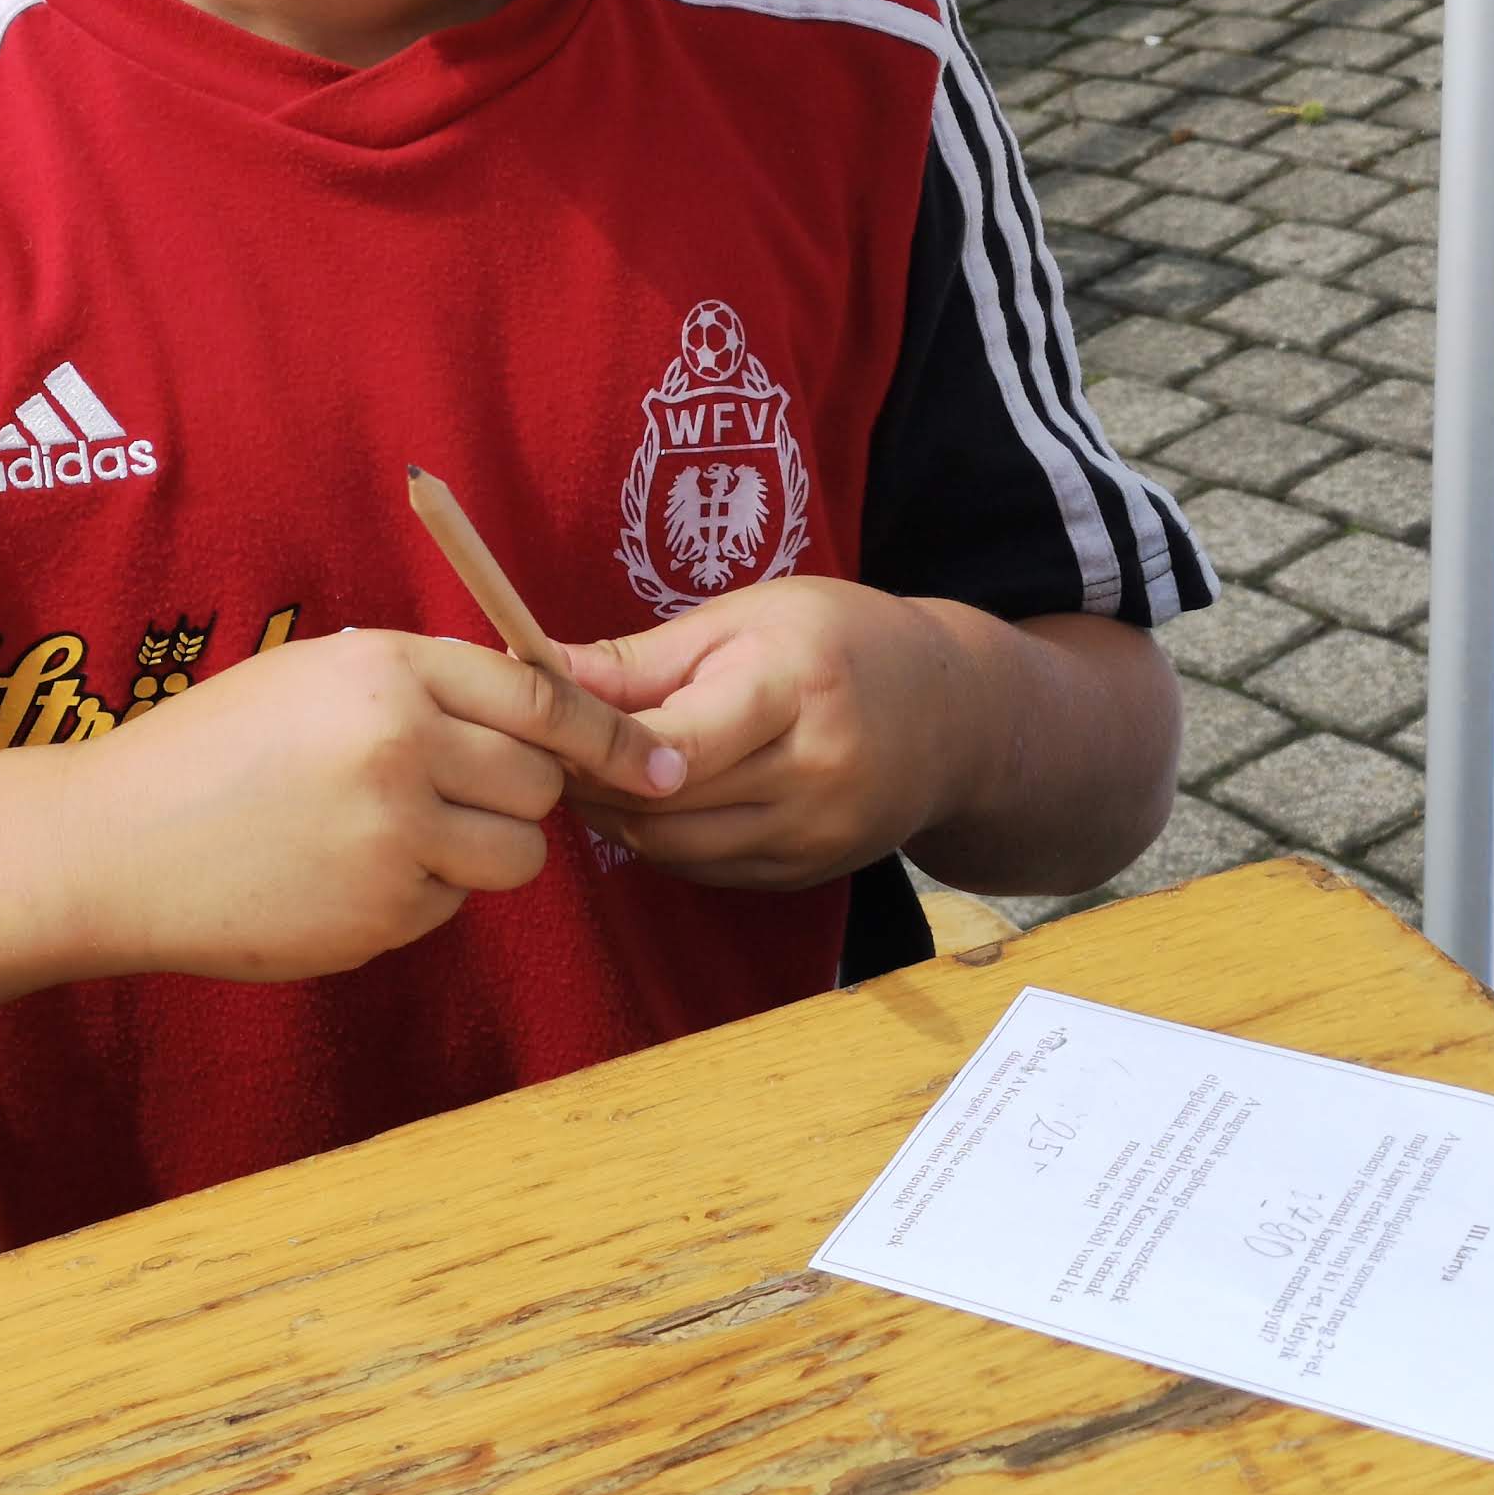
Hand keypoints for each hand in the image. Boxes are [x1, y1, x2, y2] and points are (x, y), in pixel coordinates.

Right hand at [66, 628, 682, 981]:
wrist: (110, 845)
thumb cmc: (211, 752)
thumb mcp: (312, 678)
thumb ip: (420, 688)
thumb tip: (538, 721)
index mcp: (385, 669)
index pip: (543, 698)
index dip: (610, 735)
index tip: (659, 762)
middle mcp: (400, 745)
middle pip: (540, 783)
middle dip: (516, 797)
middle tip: (448, 796)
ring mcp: (391, 837)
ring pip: (514, 856)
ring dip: (479, 854)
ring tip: (392, 837)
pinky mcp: (378, 915)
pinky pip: (447, 909)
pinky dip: (413, 899)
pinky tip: (335, 877)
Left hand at [561, 578, 974, 890]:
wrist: (956, 718)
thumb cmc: (843, 642)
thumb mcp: (749, 619)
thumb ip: (641, 659)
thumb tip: (537, 670)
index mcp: (801, 690)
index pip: (680, 744)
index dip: (601, 748)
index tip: (549, 728)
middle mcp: (815, 774)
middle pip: (665, 804)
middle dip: (588, 780)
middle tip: (539, 747)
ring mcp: (815, 836)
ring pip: (673, 847)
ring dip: (612, 816)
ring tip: (583, 771)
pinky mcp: (806, 875)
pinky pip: (702, 868)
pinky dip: (657, 838)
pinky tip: (641, 800)